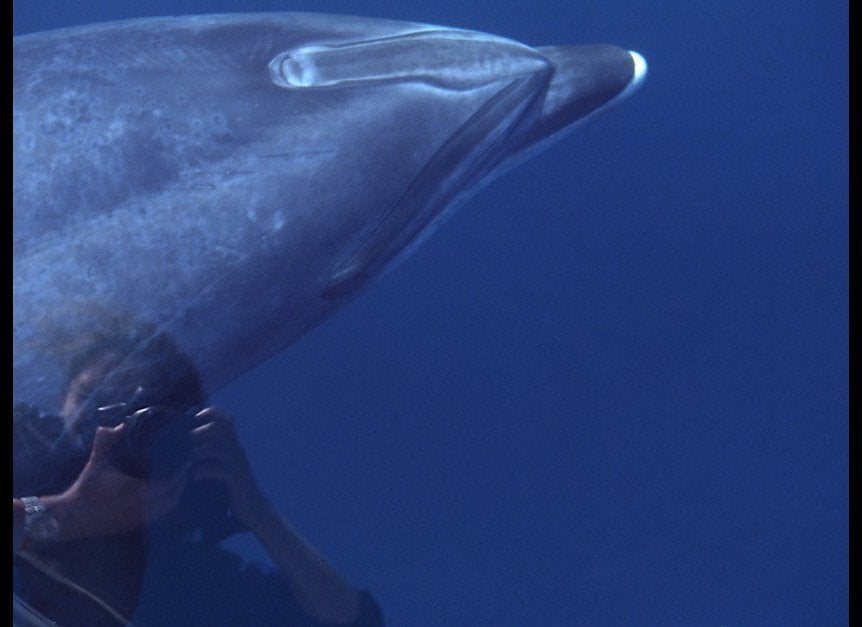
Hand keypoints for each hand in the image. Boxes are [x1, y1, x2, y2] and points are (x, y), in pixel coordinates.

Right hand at [60, 424, 188, 537]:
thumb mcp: (97, 463)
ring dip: (175, 494)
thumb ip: (106, 443)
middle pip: (174, 497)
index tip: (186, 461)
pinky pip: (158, 516)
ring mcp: (139, 519)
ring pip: (168, 508)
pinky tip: (165, 496)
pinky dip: (165, 505)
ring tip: (179, 481)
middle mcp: (142, 507)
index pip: (170, 483)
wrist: (71, 517)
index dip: (181, 473)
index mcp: (137, 491)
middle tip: (186, 470)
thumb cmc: (86, 489)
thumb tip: (114, 426)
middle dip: (182, 483)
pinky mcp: (134, 526)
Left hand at [189, 408, 267, 524]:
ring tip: (190, 463)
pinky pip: (216, 469)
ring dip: (197, 453)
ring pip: (215, 448)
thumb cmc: (235, 487)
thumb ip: (216, 452)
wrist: (253, 507)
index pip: (227, 419)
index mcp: (234, 445)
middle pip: (218, 430)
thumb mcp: (226, 465)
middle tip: (190, 445)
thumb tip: (193, 443)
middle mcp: (237, 451)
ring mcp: (237, 464)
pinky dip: (202, 471)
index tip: (197, 418)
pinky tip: (196, 476)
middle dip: (199, 433)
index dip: (212, 413)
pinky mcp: (235, 479)